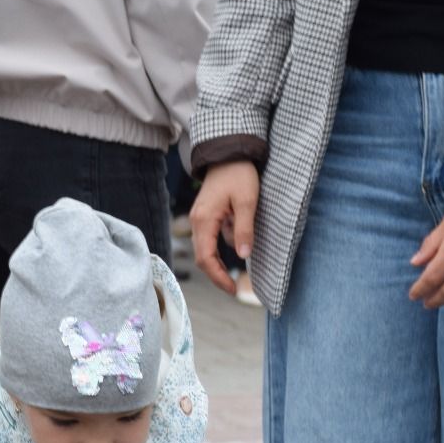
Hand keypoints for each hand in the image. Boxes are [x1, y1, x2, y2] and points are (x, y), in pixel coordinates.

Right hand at [190, 160, 258, 295]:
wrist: (230, 152)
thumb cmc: (239, 174)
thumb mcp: (247, 202)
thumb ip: (244, 229)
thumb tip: (243, 255)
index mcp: (204, 220)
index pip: (206, 258)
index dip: (218, 277)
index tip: (232, 289)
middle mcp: (197, 221)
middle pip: (203, 257)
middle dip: (218, 273)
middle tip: (235, 287)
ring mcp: (199, 218)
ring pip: (207, 248)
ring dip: (222, 257)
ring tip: (243, 252)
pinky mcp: (206, 215)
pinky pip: (212, 236)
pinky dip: (224, 242)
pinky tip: (238, 232)